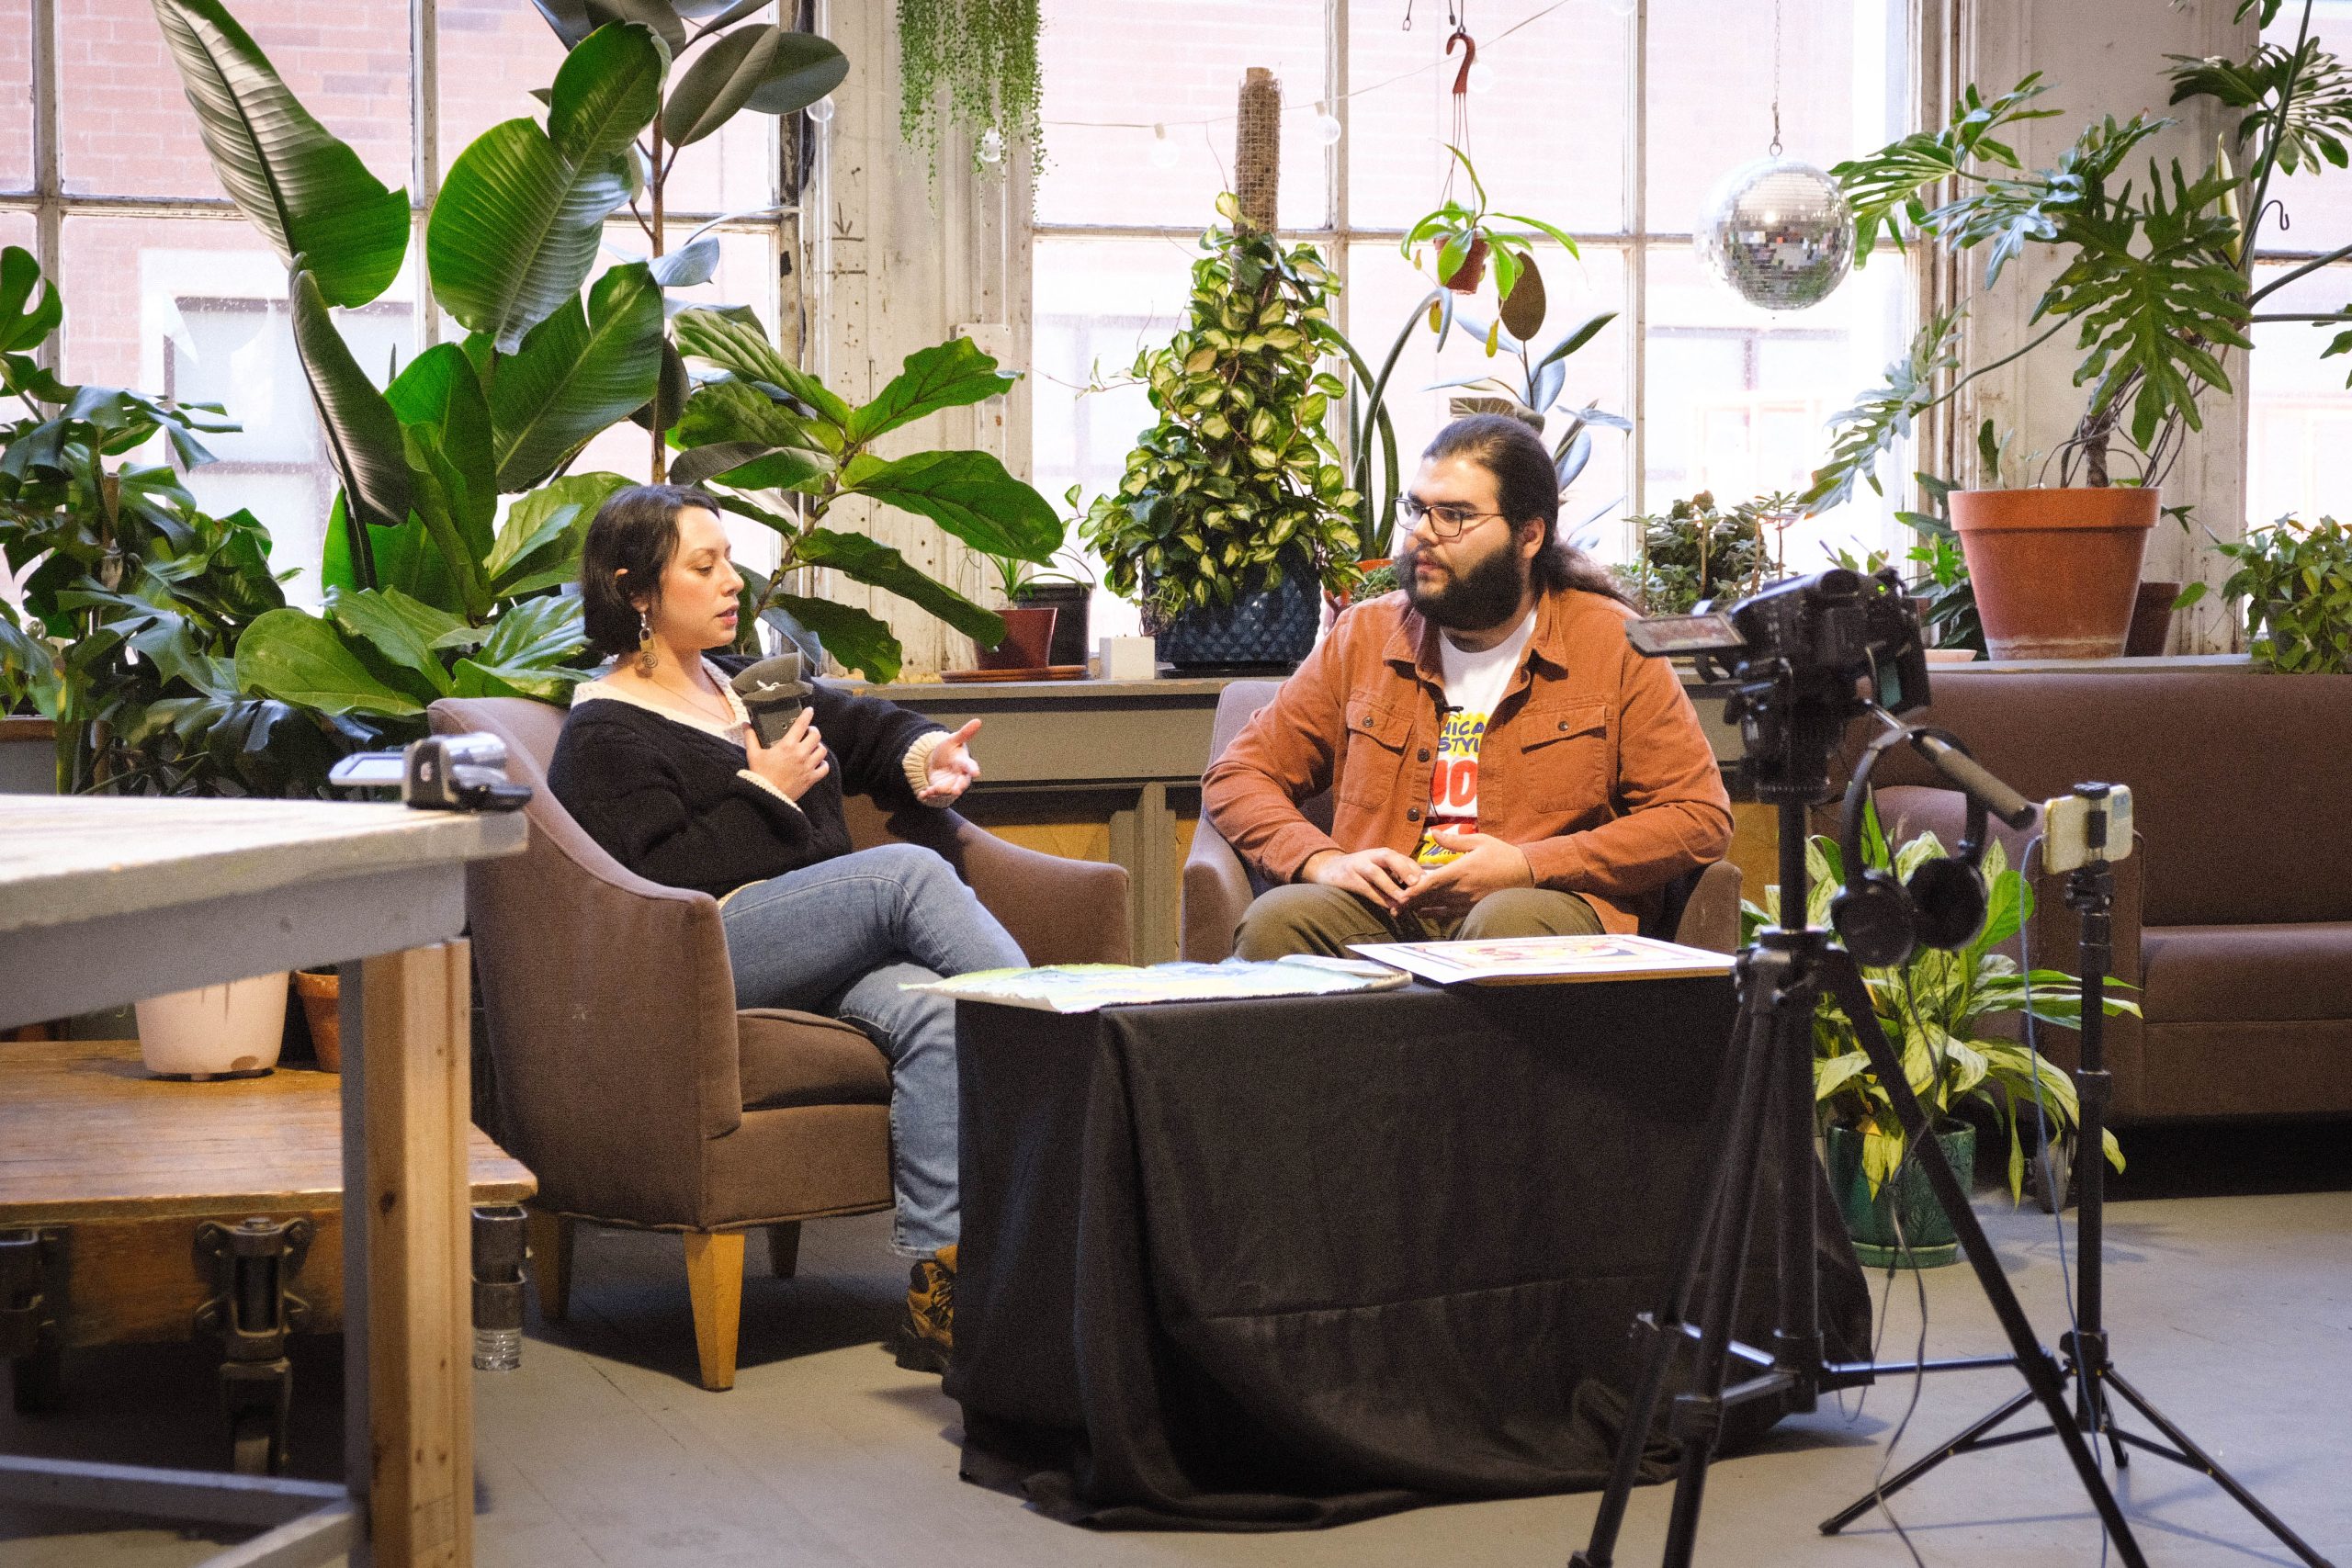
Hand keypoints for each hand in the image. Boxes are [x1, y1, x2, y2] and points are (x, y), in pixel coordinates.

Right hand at [746, 706, 828, 800]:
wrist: (766, 796)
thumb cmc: (759, 774)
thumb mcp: (753, 754)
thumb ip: (750, 737)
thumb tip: (745, 724)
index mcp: (787, 745)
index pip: (801, 725)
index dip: (807, 715)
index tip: (809, 710)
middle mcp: (800, 754)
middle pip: (816, 736)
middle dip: (813, 731)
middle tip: (809, 732)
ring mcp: (808, 766)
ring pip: (822, 750)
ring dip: (818, 746)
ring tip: (813, 746)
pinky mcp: (811, 778)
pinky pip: (824, 768)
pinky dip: (823, 764)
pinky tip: (818, 762)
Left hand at [918, 718, 982, 803]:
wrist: (937, 762)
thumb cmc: (949, 751)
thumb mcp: (953, 740)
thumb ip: (964, 733)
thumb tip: (978, 720)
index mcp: (964, 763)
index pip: (970, 766)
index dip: (973, 769)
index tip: (976, 773)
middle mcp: (959, 776)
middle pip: (961, 783)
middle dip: (959, 787)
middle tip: (956, 790)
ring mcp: (949, 784)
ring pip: (947, 790)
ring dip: (940, 791)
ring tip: (931, 790)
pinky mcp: (938, 789)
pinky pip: (934, 794)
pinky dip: (928, 795)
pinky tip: (922, 794)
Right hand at [1302, 846, 1424, 914]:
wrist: (1329, 869)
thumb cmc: (1362, 871)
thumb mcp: (1380, 869)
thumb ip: (1397, 877)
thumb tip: (1419, 892)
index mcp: (1383, 853)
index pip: (1403, 858)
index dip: (1417, 869)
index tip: (1430, 882)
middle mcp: (1372, 856)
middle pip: (1390, 857)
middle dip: (1404, 869)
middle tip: (1418, 883)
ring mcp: (1358, 865)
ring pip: (1376, 873)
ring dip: (1391, 886)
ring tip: (1403, 899)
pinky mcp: (1349, 878)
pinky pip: (1365, 888)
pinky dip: (1377, 898)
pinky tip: (1388, 907)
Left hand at [1403, 826, 1531, 917]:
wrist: (1525, 873)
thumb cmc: (1502, 854)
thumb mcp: (1479, 841)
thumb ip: (1454, 841)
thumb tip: (1434, 834)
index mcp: (1462, 870)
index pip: (1433, 882)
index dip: (1415, 890)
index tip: (1400, 894)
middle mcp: (1462, 889)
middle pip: (1430, 897)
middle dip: (1411, 901)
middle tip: (1392, 904)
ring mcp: (1467, 901)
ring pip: (1438, 906)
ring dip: (1419, 908)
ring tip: (1401, 910)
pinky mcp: (1472, 908)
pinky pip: (1450, 913)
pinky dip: (1434, 913)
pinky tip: (1422, 913)